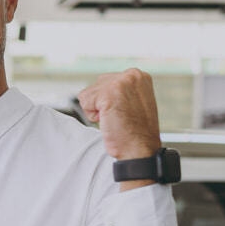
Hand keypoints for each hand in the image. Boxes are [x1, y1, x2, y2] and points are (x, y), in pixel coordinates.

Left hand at [76, 68, 161, 189]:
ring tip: (116, 119)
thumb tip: (100, 86)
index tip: (125, 112)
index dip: (109, 101)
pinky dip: (93, 116)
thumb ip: (121, 89)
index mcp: (139, 75)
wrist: (140, 151)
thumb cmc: (135, 132)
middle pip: (95, 85)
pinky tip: (110, 121)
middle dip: (102, 104)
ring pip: (88, 94)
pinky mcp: (109, 93)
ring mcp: (120, 83)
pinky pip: (84, 102)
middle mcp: (131, 75)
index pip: (106, 81)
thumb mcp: (134, 102)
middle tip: (120, 117)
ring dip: (97, 110)